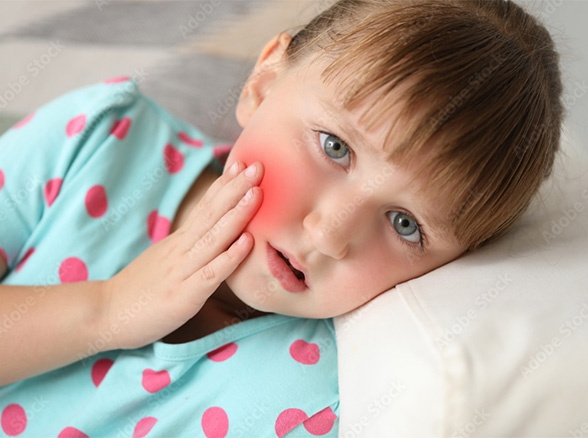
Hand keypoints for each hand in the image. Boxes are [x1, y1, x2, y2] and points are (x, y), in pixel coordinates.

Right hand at [100, 160, 262, 349]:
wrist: (104, 313)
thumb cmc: (138, 291)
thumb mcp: (164, 260)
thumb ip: (186, 248)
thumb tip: (207, 235)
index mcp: (178, 242)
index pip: (204, 207)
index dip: (224, 185)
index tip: (243, 163)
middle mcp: (181, 250)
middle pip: (212, 214)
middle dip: (237, 189)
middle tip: (259, 165)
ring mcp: (182, 271)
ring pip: (214, 238)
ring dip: (237, 214)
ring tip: (257, 193)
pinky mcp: (184, 295)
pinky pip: (211, 273)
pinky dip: (230, 257)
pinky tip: (248, 242)